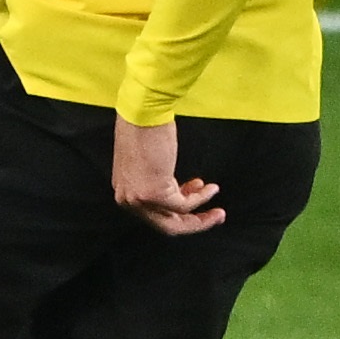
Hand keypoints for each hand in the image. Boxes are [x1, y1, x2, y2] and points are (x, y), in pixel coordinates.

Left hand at [111, 115, 224, 235]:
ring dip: (201, 213)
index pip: (155, 215)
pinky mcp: (153, 193)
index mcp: (124, 192)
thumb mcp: (148, 163)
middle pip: (166, 225)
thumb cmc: (144, 128)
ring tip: (215, 193)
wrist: (142, 113)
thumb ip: (157, 180)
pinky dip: (200, 198)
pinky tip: (210, 188)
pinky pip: (184, 205)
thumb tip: (179, 191)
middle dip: (194, 222)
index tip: (196, 198)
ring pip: (176, 221)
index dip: (179, 212)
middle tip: (215, 215)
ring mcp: (139, 199)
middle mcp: (128, 200)